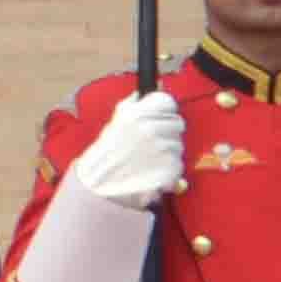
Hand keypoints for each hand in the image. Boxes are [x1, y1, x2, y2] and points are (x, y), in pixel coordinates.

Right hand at [56, 87, 191, 214]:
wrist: (101, 187)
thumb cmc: (105, 156)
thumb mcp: (115, 123)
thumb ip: (131, 106)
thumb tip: (141, 94)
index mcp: (138, 114)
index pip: (167, 102)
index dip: (165, 111)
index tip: (161, 118)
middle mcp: (152, 129)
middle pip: (177, 123)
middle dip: (168, 132)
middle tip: (153, 143)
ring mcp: (163, 149)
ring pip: (179, 145)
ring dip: (168, 152)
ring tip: (148, 160)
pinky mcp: (170, 169)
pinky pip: (178, 165)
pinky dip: (169, 170)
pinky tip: (152, 172)